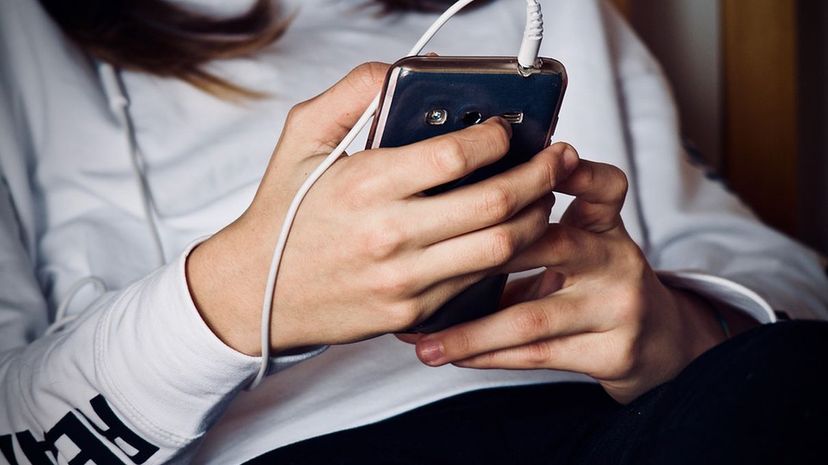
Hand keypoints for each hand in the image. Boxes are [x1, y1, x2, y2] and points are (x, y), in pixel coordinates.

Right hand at [186, 63, 578, 354]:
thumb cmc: (284, 212)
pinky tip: (512, 234)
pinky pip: (478, 282)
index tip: (509, 126)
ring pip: (500, 248)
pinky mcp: (413, 314)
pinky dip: (506, 255)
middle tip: (557, 158)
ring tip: (544, 196)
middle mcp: (390, 235)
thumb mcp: (302, 138)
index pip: (457, 155)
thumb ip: (351, 94)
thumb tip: (400, 71)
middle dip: (541, 174)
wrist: (257, 293)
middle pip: (495, 203)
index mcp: (366, 185)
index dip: (498, 135)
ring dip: (536, 217)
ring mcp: (405, 281)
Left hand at [405, 154, 730, 403]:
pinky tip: (454, 355)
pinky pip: (537, 355)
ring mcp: (618, 308)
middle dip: (485, 257)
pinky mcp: (612, 351)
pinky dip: (489, 355)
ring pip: (532, 318)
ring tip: (426, 341)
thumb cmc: (595, 282)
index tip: (545, 159)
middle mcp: (616, 260)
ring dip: (471, 332)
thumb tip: (447, 215)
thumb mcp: (581, 239)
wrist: (654, 339)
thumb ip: (533, 224)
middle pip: (553, 246)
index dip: (576, 172)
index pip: (603, 186)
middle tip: (430, 265)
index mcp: (605, 224)